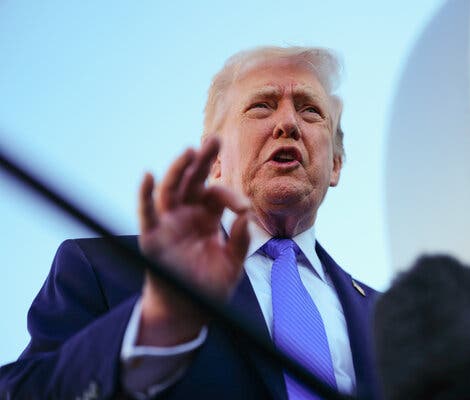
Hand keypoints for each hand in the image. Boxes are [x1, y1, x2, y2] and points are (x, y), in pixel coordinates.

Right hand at [136, 137, 250, 345]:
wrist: (187, 312)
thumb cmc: (209, 287)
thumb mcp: (232, 266)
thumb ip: (240, 242)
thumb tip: (247, 217)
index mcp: (207, 217)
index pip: (218, 195)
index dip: (231, 196)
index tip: (245, 209)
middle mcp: (187, 214)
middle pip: (193, 180)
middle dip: (204, 160)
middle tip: (216, 139)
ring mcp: (169, 223)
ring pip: (172, 189)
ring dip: (179, 169)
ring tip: (190, 150)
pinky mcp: (152, 236)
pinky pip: (147, 212)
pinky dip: (145, 194)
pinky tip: (149, 175)